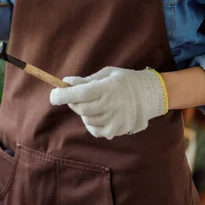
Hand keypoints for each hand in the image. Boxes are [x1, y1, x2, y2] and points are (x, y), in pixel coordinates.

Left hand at [50, 67, 167, 139]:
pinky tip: (99, 114)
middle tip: (76, 96)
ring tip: (94, 104)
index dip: (63, 95)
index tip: (53, 95)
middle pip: (81, 108)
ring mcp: (115, 119)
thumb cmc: (124, 81)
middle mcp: (111, 105)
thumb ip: (86, 80)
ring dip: (84, 112)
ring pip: (87, 119)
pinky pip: (95, 130)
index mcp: (107, 88)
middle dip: (73, 102)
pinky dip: (92, 123)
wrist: (150, 95)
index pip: (80, 93)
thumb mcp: (106, 74)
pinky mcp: (118, 130)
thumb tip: (66, 82)